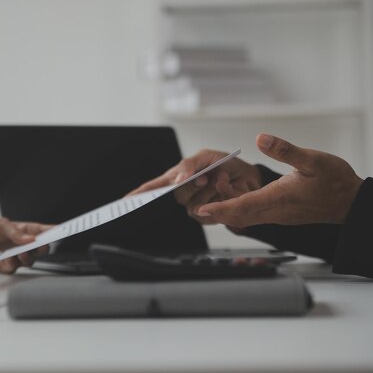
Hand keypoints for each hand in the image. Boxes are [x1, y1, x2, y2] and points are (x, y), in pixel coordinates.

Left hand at [0, 218, 53, 273]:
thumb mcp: (0, 224)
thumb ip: (14, 231)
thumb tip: (29, 239)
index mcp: (26, 231)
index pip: (43, 231)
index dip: (54, 231)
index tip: (61, 230)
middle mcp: (24, 245)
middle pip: (42, 248)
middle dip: (44, 246)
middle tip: (40, 244)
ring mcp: (17, 257)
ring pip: (32, 260)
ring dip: (28, 257)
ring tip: (20, 253)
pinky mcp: (8, 267)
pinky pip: (15, 268)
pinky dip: (13, 263)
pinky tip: (8, 258)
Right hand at [128, 149, 261, 223]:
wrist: (249, 177)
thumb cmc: (225, 165)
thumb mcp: (206, 156)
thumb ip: (188, 164)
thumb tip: (177, 179)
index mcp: (176, 178)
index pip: (152, 188)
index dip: (137, 195)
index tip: (123, 202)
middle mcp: (182, 194)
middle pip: (176, 195)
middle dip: (193, 184)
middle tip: (205, 175)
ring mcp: (194, 206)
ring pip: (194, 204)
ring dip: (211, 189)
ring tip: (221, 178)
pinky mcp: (208, 217)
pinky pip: (209, 211)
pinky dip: (220, 196)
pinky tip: (225, 188)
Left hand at [196, 134, 363, 226]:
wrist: (351, 202)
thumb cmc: (335, 181)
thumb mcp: (313, 159)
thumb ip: (285, 150)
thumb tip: (260, 138)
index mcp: (278, 198)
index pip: (243, 206)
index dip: (221, 208)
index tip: (202, 209)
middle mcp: (274, 211)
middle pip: (238, 216)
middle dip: (216, 210)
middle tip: (197, 200)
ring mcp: (277, 215)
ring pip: (245, 216)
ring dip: (228, 207)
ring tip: (217, 185)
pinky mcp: (280, 214)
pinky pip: (254, 214)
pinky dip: (240, 207)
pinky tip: (235, 192)